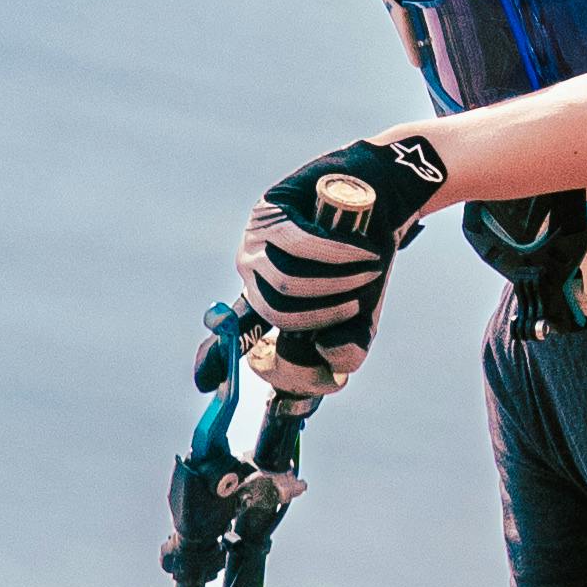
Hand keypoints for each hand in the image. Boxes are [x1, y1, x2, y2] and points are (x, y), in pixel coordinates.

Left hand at [236, 129, 451, 388]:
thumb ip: (345, 350)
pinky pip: (302, 246)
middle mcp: (253, 275)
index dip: (215, 361)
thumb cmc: (365, 262)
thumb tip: (328, 361)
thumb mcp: (359, 316)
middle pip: (278, 315)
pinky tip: (362, 253)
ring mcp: (256, 242)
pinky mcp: (269, 212)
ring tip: (367, 269)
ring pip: (289, 283)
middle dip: (327, 316)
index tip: (204, 385)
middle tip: (358, 302)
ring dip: (338, 283)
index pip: (233, 336)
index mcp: (267, 302)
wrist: (382, 200)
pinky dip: (339, 255)